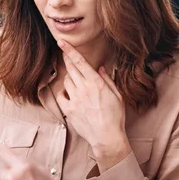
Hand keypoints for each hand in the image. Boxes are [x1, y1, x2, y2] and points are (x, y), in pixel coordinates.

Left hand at [55, 40, 130, 170]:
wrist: (107, 137)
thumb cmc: (115, 117)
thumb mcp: (117, 96)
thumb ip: (107, 80)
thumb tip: (101, 68)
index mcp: (96, 83)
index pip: (80, 62)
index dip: (70, 50)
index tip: (62, 42)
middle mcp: (84, 89)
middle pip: (71, 69)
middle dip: (67, 59)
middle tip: (64, 53)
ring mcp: (75, 99)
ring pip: (66, 81)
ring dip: (70, 79)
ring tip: (78, 85)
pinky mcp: (69, 110)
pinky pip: (61, 95)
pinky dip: (65, 93)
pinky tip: (72, 96)